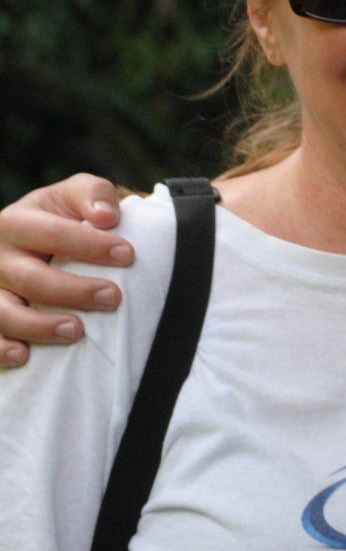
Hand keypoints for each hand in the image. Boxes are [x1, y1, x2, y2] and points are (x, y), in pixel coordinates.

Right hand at [0, 173, 131, 365]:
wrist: (33, 237)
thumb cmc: (62, 216)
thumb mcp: (75, 195)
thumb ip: (94, 194)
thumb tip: (106, 216)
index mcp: (17, 222)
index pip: (54, 234)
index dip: (91, 245)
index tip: (128, 256)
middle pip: (30, 278)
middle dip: (73, 291)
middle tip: (112, 298)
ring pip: (3, 312)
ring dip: (39, 326)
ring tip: (77, 331)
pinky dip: (1, 348)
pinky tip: (23, 355)